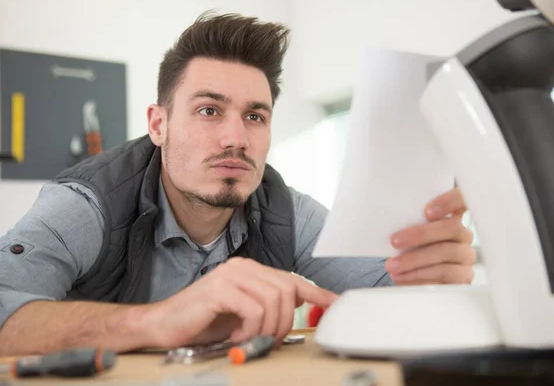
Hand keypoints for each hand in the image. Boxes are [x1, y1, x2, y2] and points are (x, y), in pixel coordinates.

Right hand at [145, 257, 336, 347]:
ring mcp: (231, 275)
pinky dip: (250, 330)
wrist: (163, 325)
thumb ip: (265, 311)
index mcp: (251, 272)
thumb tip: (294, 317)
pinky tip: (236, 337)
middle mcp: (243, 267)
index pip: (292, 280)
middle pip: (286, 291)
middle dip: (283, 323)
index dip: (317, 294)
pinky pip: (254, 309)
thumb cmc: (202, 323)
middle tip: (266, 340)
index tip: (335, 305)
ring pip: (274, 300)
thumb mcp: (242, 317)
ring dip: (267, 328)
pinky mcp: (220, 288)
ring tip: (250, 340)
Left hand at [384, 187, 475, 284]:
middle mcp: (463, 235)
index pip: (461, 200)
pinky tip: (403, 275)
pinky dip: (420, 274)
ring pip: (446, 252)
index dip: (451, 201)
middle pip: (451, 227)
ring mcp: (466, 256)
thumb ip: (409, 225)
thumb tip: (391, 219)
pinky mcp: (464, 277)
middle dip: (420, 234)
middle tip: (395, 241)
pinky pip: (444, 273)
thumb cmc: (411, 253)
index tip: (427, 211)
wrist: (415, 283)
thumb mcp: (409, 238)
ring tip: (393, 265)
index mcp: (451, 217)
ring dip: (415, 259)